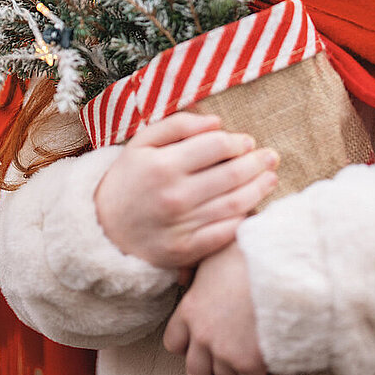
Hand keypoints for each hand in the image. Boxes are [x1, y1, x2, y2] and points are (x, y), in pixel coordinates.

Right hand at [94, 111, 278, 269]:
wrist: (102, 229)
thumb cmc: (129, 179)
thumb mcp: (142, 143)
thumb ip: (178, 126)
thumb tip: (217, 123)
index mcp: (163, 165)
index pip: (215, 146)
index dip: (238, 142)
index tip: (247, 142)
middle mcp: (174, 196)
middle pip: (230, 175)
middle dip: (257, 163)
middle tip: (271, 157)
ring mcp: (180, 226)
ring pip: (233, 204)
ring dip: (258, 190)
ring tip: (271, 179)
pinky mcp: (184, 251)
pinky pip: (223, 234)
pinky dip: (243, 220)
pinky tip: (253, 208)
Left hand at [164, 242, 272, 374]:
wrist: (276, 261)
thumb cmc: (248, 252)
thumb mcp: (213, 257)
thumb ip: (201, 274)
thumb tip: (196, 276)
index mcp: (190, 309)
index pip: (174, 343)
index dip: (187, 348)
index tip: (199, 348)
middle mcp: (202, 334)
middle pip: (195, 372)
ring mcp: (224, 350)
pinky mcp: (249, 361)